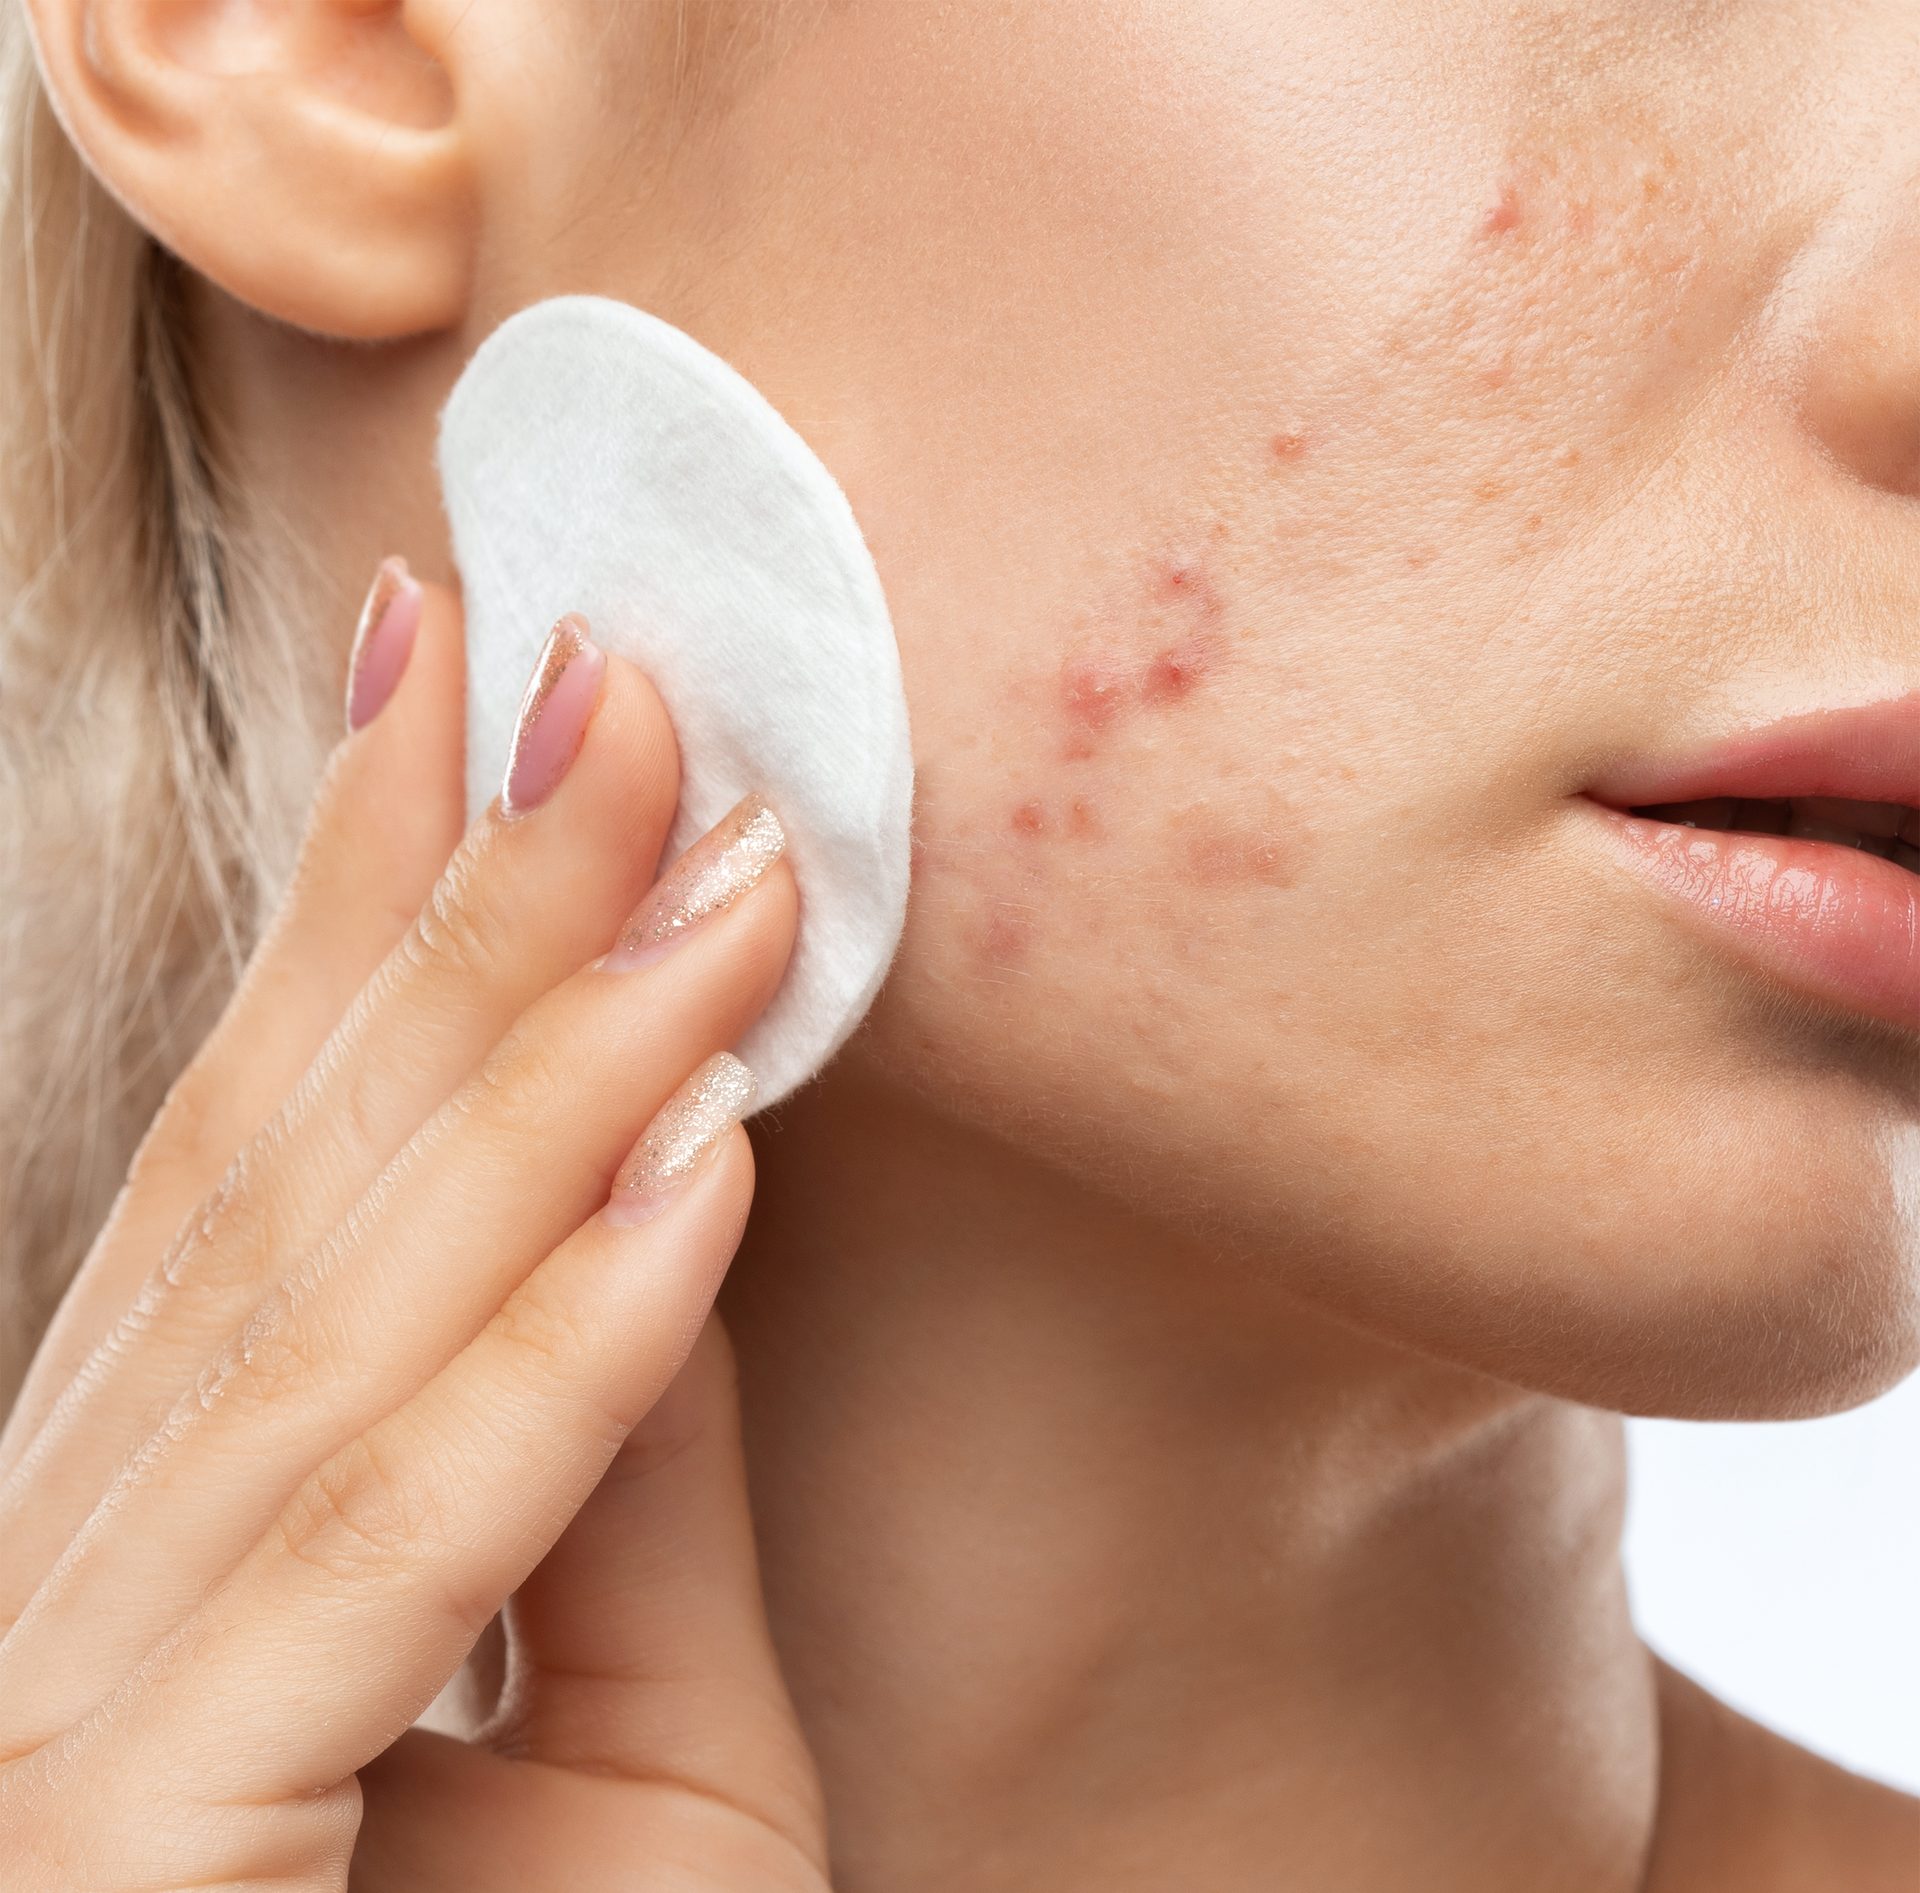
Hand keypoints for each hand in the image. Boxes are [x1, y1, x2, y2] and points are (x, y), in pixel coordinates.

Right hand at [0, 577, 828, 1890]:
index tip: (459, 672)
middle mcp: (76, 1580)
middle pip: (290, 1182)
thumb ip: (604, 1463)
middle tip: (600, 669)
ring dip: (549, 1070)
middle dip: (457, 904)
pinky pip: (390, 1573)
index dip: (362, 899)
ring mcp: (72, 1721)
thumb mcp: (616, 1734)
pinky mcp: (123, 1880)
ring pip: (344, 1324)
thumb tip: (672, 1177)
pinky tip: (703, 1177)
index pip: (271, 1155)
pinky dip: (556, 1366)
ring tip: (704, 857)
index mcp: (157, 1528)